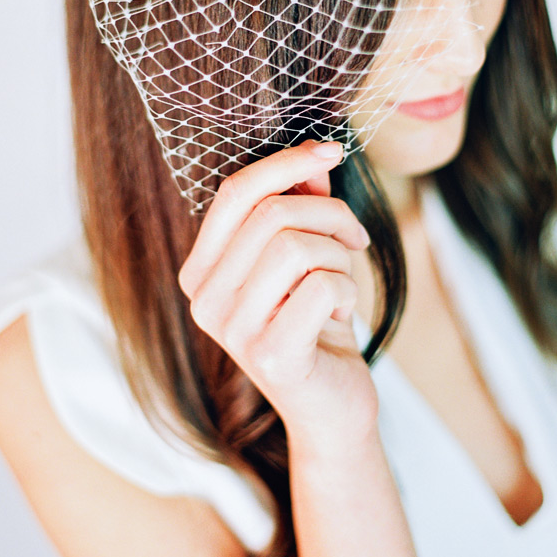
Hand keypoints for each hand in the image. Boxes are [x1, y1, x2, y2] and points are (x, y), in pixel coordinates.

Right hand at [178, 140, 380, 447]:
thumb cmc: (316, 323)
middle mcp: (204, 299)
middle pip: (272, 214)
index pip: (235, 192)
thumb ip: (301, 205)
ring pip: (297, 246)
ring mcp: (232, 331)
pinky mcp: (271, 356)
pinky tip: (341, 315)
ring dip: (339, 256)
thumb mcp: (308, 256)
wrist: (331, 406)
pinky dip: (348, 290)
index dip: (287, 162)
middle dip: (330, 214)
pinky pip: (322, 286)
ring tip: (342, 282)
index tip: (332, 150)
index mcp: (202, 269)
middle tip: (355, 239)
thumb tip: (315, 157)